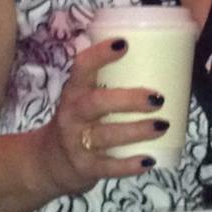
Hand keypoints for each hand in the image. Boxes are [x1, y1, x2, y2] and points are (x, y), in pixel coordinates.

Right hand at [36, 36, 171, 195]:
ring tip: (163, 125)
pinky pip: (109, 167)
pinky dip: (130, 165)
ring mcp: (77, 143)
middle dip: (128, 100)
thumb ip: (106, 81)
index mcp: (74, 92)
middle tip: (157, 98)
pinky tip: (149, 160)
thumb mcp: (81, 99)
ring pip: (107, 136)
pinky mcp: (85, 168)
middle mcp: (72, 115)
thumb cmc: (78, 122)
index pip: (81, 68)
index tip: (124, 43)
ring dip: (136, 131)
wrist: (48, 163)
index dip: (100, 54)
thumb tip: (149, 52)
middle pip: (96, 103)